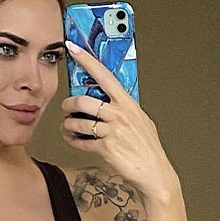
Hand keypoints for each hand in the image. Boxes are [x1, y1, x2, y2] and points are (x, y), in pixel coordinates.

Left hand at [60, 40, 178, 198]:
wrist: (154, 172)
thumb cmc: (147, 147)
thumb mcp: (141, 120)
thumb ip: (125, 108)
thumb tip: (113, 99)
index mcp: (127, 103)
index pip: (104, 75)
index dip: (87, 60)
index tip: (73, 48)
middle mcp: (119, 114)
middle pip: (83, 101)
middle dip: (69, 104)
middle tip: (66, 108)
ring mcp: (112, 131)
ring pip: (78, 123)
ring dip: (67, 125)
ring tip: (67, 126)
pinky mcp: (106, 148)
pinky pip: (81, 142)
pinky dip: (73, 141)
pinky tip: (73, 140)